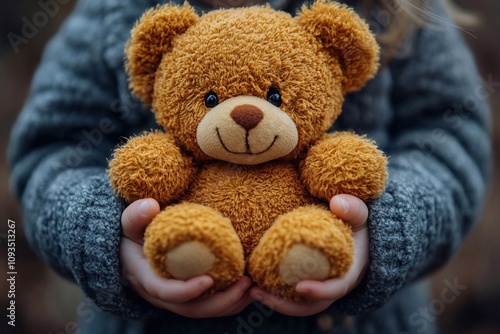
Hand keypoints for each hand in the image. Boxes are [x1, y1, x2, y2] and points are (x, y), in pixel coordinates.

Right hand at [120, 199, 252, 317]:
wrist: (126, 250)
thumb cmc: (131, 233)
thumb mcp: (128, 223)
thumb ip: (135, 215)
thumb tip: (150, 205)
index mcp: (146, 278)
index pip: (165, 291)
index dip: (187, 290)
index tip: (209, 279)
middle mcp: (161, 295)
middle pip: (192, 309)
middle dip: (222, 301)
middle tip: (245, 283)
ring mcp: (176, 298)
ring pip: (204, 310)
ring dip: (231, 303)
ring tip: (253, 286)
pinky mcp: (188, 295)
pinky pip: (210, 305)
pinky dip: (231, 299)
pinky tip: (248, 286)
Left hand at [249, 194, 368, 315]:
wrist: (355, 231)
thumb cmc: (355, 221)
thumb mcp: (358, 213)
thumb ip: (353, 208)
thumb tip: (337, 203)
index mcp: (350, 272)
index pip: (337, 288)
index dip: (320, 291)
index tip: (300, 286)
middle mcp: (335, 285)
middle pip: (313, 304)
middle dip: (287, 304)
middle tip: (260, 293)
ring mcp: (320, 286)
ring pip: (299, 304)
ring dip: (275, 301)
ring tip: (252, 291)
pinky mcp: (307, 281)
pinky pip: (290, 294)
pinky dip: (274, 292)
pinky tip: (253, 284)